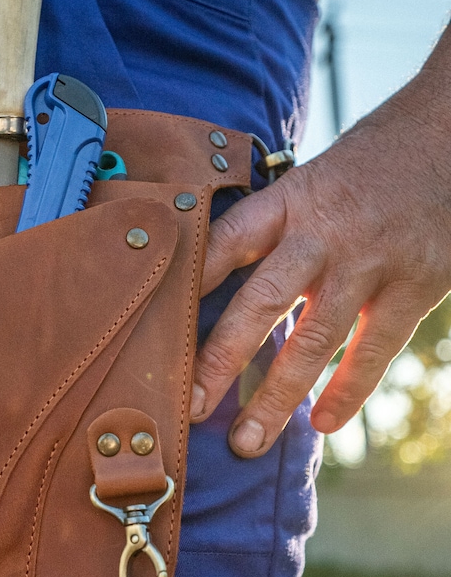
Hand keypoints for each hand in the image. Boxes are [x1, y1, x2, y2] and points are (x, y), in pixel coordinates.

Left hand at [190, 26, 450, 456]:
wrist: (450, 133)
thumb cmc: (363, 166)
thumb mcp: (305, 181)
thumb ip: (267, 229)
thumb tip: (209, 279)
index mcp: (287, 203)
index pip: (225, 244)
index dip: (189, 286)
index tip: (155, 330)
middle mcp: (322, 234)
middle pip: (260, 302)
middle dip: (221, 360)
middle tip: (190, 407)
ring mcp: (369, 263)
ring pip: (314, 340)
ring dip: (277, 397)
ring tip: (246, 442)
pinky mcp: (416, 285)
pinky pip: (375, 349)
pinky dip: (349, 391)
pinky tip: (323, 426)